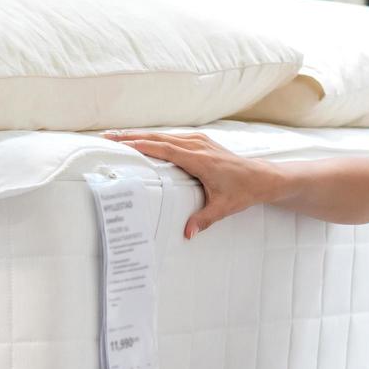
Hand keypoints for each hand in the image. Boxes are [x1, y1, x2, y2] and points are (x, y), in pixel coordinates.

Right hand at [99, 129, 278, 239]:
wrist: (262, 177)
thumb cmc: (243, 191)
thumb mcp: (223, 208)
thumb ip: (203, 219)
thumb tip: (187, 234)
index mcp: (200, 159)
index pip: (164, 149)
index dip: (141, 145)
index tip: (119, 144)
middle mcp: (198, 145)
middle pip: (158, 137)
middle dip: (131, 136)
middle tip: (106, 137)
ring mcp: (199, 141)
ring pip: (164, 135)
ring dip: (140, 135)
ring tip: (117, 137)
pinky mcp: (201, 141)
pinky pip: (173, 136)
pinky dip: (154, 137)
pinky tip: (141, 140)